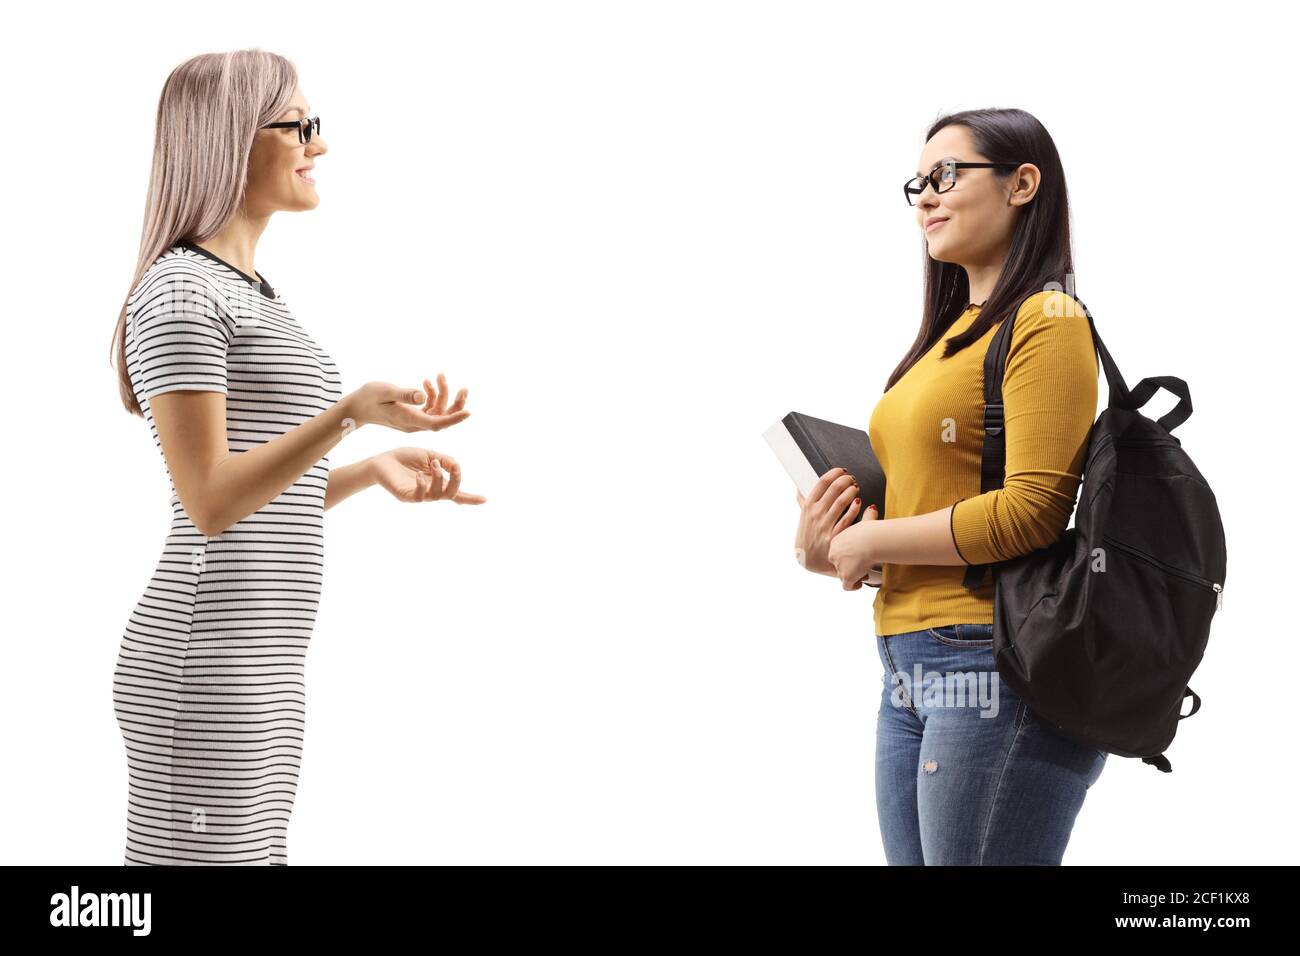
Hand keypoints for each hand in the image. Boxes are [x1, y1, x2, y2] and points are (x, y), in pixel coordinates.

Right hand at [344, 372, 470, 432]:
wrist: (357, 407)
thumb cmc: (368, 398)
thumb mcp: (385, 391)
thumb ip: (404, 394)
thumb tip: (422, 396)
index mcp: (409, 420)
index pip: (436, 424)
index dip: (453, 419)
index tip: (468, 412)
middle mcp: (414, 424)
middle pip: (442, 419)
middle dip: (455, 405)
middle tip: (464, 389)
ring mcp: (414, 420)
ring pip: (437, 411)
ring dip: (442, 394)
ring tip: (440, 376)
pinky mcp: (413, 415)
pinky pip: (429, 408)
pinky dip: (432, 395)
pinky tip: (428, 382)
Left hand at [371, 447, 486, 504]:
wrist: (382, 461)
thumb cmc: (405, 458)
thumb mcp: (429, 455)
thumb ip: (444, 460)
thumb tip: (457, 466)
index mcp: (437, 482)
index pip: (456, 493)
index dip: (470, 498)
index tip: (484, 500)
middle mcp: (430, 491)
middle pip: (451, 494)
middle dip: (457, 481)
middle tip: (456, 468)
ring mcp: (419, 495)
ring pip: (437, 495)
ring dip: (439, 478)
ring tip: (434, 464)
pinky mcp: (406, 496)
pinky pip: (420, 496)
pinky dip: (423, 485)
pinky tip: (420, 475)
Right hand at [794, 467, 860, 574]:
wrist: (808, 560)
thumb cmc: (807, 537)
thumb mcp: (802, 519)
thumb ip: (803, 503)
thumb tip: (800, 488)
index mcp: (808, 507)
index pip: (821, 483)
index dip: (834, 473)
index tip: (841, 470)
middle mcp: (816, 514)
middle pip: (834, 488)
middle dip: (846, 479)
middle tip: (851, 478)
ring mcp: (826, 525)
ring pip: (842, 501)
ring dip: (851, 490)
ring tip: (855, 487)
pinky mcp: (836, 536)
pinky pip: (848, 519)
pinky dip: (854, 508)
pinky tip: (859, 502)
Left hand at [828, 502, 880, 589]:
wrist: (872, 540)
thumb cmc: (872, 530)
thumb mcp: (866, 520)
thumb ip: (867, 516)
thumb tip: (872, 508)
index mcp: (837, 541)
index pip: (835, 551)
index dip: (844, 556)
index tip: (853, 557)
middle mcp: (834, 553)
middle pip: (836, 563)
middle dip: (846, 567)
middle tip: (858, 567)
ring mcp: (839, 565)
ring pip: (841, 575)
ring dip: (851, 576)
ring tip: (860, 575)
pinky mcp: (846, 575)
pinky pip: (847, 585)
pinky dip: (854, 586)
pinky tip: (859, 584)